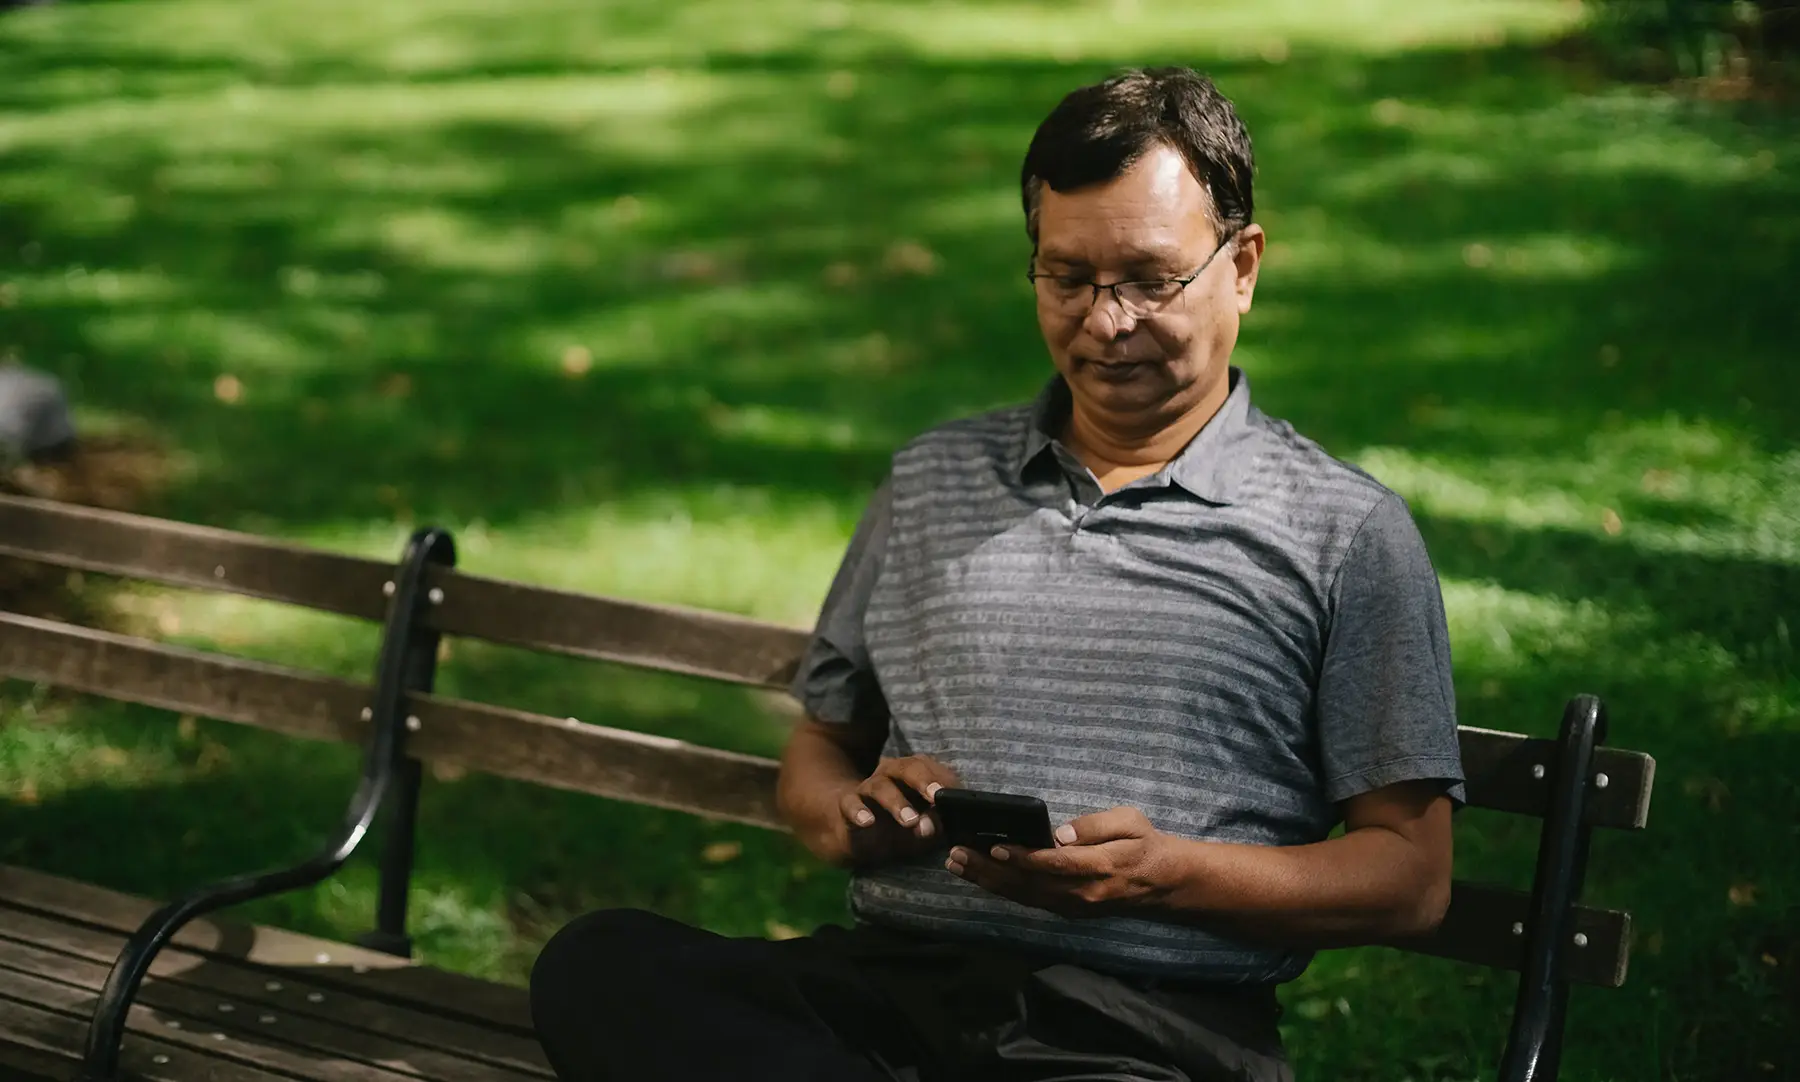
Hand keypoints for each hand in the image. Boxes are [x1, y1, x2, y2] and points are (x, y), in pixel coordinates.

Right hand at [839, 755, 960, 867]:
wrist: (858, 836)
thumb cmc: (898, 827)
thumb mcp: (923, 827)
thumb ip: (936, 823)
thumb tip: (941, 824)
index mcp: (913, 774)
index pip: (932, 768)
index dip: (944, 780)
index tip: (957, 797)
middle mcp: (890, 775)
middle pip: (907, 767)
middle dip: (923, 780)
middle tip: (936, 797)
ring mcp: (867, 789)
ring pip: (880, 786)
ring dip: (896, 802)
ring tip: (910, 821)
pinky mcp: (847, 805)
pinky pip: (850, 803)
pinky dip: (858, 811)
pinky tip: (867, 821)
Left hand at [946, 806, 1174, 918]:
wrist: (1163, 885)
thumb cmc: (1145, 844)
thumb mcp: (1130, 822)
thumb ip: (1095, 826)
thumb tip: (1059, 833)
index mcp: (1100, 868)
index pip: (1055, 864)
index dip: (1024, 858)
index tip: (996, 846)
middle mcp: (1082, 894)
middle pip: (1029, 884)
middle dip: (990, 870)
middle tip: (957, 854)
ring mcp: (1073, 906)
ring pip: (1024, 896)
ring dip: (988, 881)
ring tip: (957, 865)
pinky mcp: (1067, 910)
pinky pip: (1029, 900)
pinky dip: (1003, 889)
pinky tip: (981, 876)